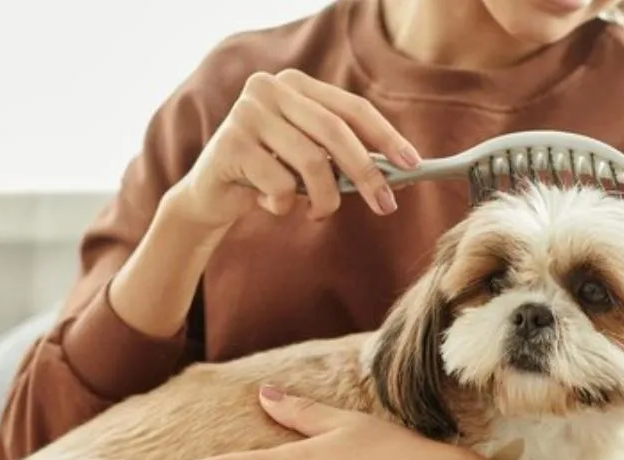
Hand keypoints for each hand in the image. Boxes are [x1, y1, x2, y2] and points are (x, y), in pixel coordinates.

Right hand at [168, 69, 421, 227]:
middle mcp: (269, 88)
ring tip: (319, 212)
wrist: (210, 195)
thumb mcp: (310, 160)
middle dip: (367, 173)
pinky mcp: (231, 144)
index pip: (351, 107)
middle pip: (335, 132)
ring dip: (325, 199)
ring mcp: (246, 113)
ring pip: (312, 162)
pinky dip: (284, 206)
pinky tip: (266, 202)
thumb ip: (346, 158)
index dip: (385, 136)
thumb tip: (404, 172)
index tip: (412, 164)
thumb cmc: (270, 176)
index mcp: (295, 84)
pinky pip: (281, 185)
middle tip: (386, 206)